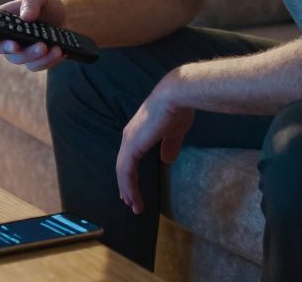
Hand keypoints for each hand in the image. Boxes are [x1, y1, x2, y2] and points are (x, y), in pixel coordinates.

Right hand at [0, 0, 68, 71]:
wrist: (66, 17)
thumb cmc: (46, 5)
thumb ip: (31, 1)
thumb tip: (26, 17)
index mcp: (1, 24)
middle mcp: (7, 40)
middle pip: (3, 51)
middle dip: (12, 49)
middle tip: (19, 45)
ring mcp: (21, 52)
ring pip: (22, 60)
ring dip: (35, 55)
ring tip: (52, 47)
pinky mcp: (35, 61)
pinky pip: (38, 65)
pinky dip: (49, 60)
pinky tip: (60, 51)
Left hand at [116, 75, 193, 214]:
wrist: (176, 96)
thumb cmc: (178, 109)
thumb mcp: (175, 131)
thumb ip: (170, 145)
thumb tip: (167, 159)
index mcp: (138, 132)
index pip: (130, 157)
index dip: (131, 174)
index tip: (133, 190)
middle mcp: (130, 136)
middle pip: (123, 166)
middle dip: (126, 186)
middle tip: (130, 202)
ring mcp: (129, 140)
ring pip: (123, 171)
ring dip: (128, 190)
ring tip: (134, 206)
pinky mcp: (132, 145)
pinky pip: (126, 171)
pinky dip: (128, 185)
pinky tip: (133, 197)